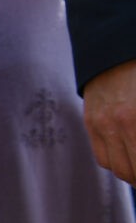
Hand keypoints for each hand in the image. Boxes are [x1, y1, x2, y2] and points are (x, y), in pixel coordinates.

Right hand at [82, 60, 135, 185]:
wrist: (115, 48)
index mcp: (135, 120)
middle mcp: (117, 125)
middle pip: (133, 172)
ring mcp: (101, 125)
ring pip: (118, 169)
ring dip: (133, 174)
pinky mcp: (90, 122)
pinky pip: (102, 156)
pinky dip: (117, 164)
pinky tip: (130, 159)